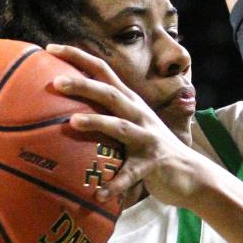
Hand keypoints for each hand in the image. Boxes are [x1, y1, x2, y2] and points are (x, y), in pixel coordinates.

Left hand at [47, 45, 223, 210]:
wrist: (192, 173)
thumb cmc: (150, 150)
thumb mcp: (130, 125)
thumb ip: (106, 115)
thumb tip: (65, 110)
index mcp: (130, 102)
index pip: (103, 71)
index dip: (78, 57)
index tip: (50, 48)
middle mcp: (139, 114)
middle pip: (110, 93)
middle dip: (84, 85)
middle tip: (55, 82)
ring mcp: (147, 138)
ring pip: (120, 126)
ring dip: (97, 122)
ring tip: (72, 123)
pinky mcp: (153, 163)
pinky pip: (131, 174)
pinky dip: (115, 184)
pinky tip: (99, 194)